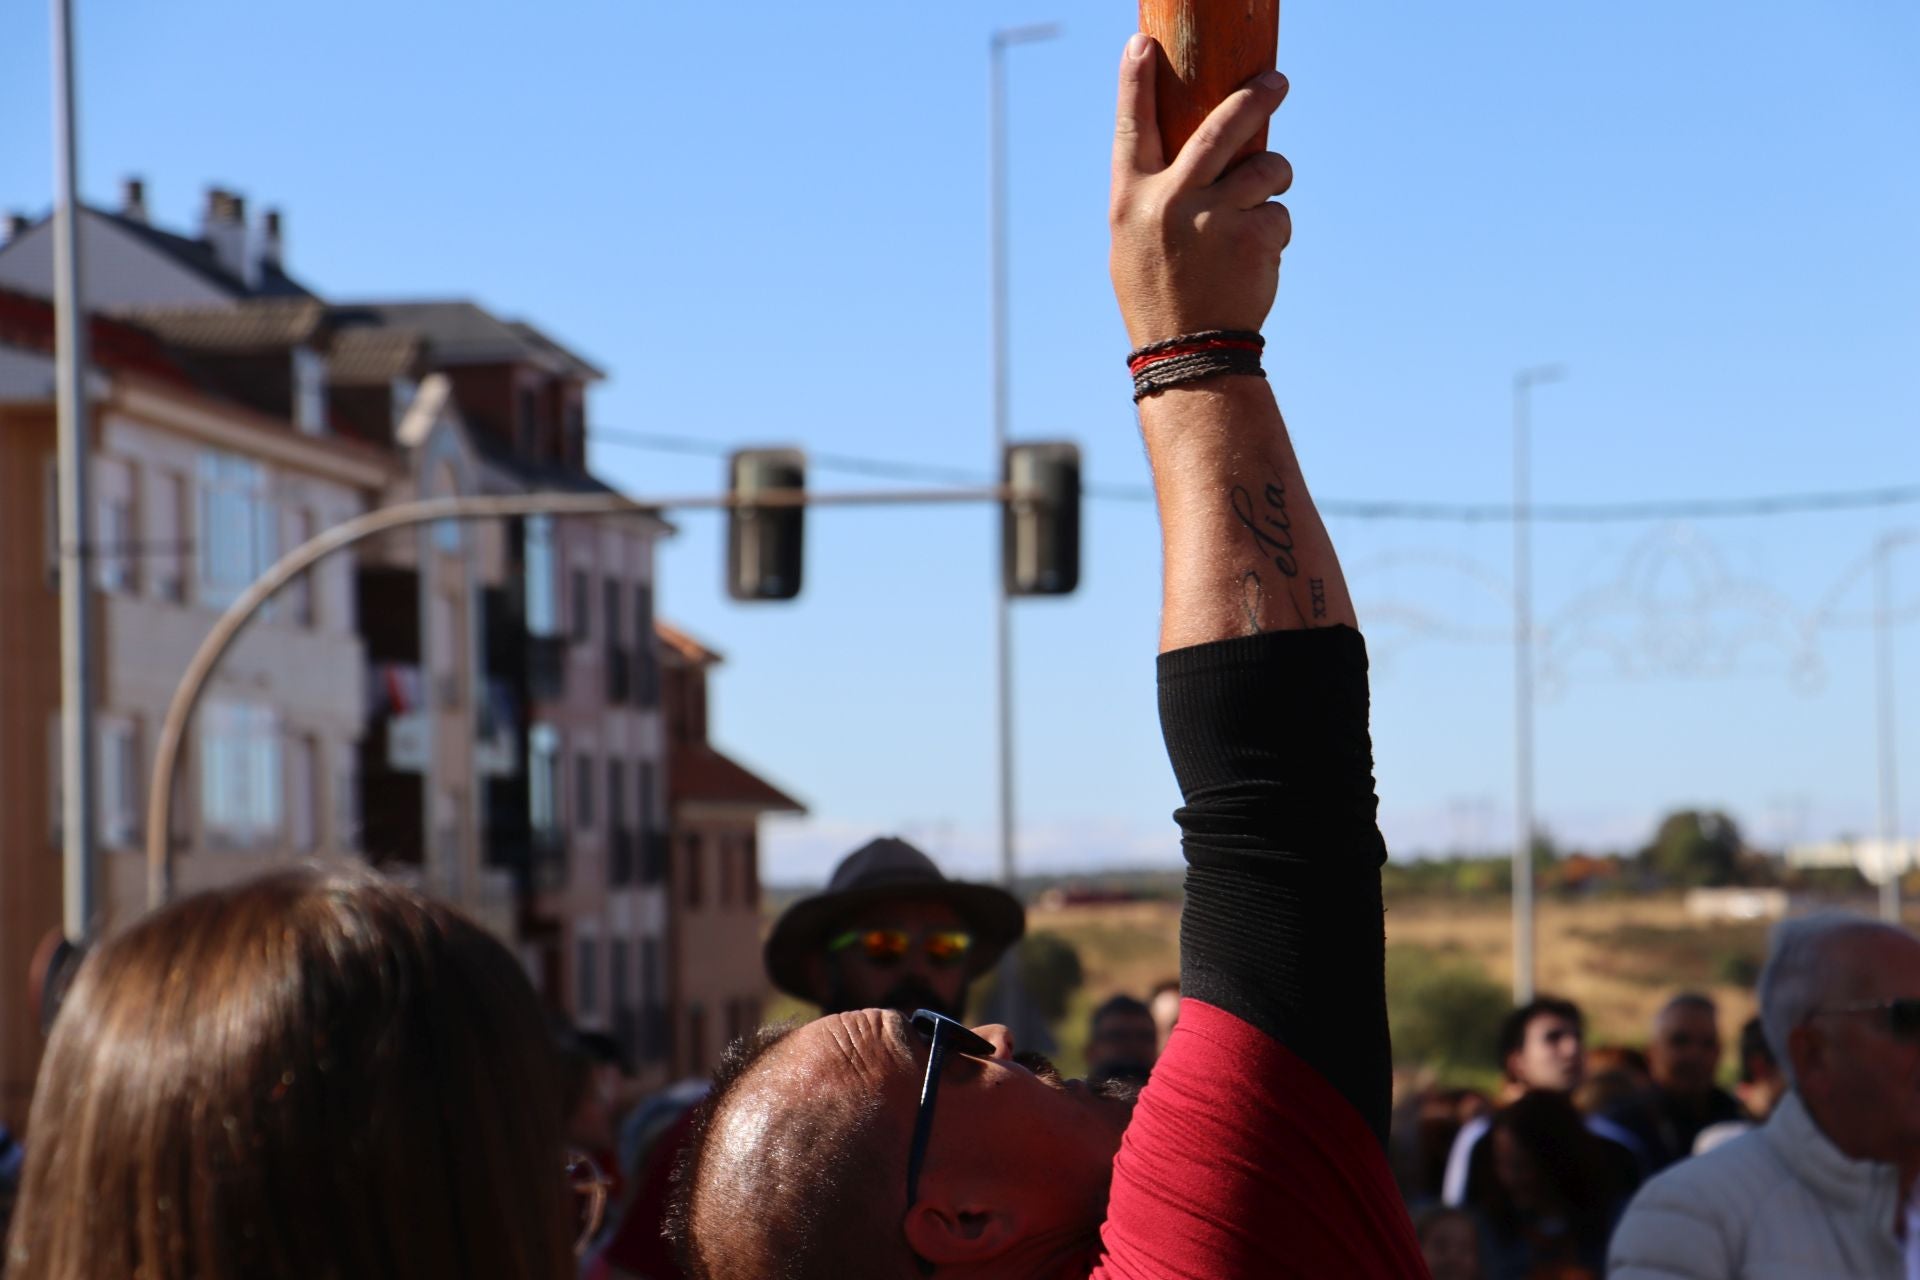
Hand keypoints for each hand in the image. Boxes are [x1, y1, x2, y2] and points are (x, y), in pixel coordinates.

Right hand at [1109, 35, 1292, 349]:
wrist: (1188, 353)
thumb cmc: (1158, 296)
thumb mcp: (1134, 243)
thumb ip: (1157, 197)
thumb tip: (1195, 154)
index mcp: (1130, 200)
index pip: (1133, 126)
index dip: (1135, 82)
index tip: (1142, 43)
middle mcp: (1169, 201)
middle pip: (1222, 126)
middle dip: (1255, 97)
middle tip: (1277, 82)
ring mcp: (1213, 217)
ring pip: (1267, 170)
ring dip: (1274, 182)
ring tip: (1261, 208)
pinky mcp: (1252, 236)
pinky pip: (1279, 214)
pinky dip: (1275, 232)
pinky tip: (1254, 261)